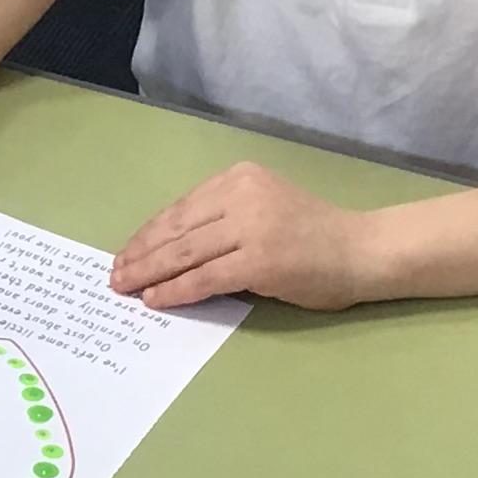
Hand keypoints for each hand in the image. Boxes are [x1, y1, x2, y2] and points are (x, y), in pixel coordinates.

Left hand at [111, 161, 370, 310]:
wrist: (362, 251)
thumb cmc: (314, 235)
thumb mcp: (263, 209)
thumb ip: (222, 221)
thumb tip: (169, 251)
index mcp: (239, 178)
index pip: (181, 209)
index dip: (148, 234)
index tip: (126, 253)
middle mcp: (241, 195)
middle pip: (176, 229)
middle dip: (140, 255)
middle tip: (115, 276)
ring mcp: (251, 226)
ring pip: (184, 253)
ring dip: (149, 274)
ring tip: (126, 289)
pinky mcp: (259, 260)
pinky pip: (205, 277)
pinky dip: (176, 290)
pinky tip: (156, 300)